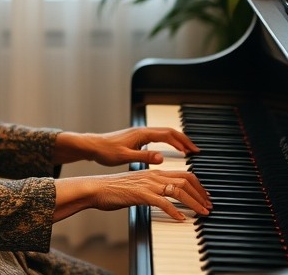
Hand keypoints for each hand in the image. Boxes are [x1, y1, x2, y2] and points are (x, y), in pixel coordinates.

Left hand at [53, 127, 199, 166]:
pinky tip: (169, 150)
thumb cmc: (105, 151)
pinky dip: (168, 142)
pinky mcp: (137, 137)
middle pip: (169, 132)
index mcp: (143, 134)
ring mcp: (140, 133)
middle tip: (195, 150)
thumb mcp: (125, 157)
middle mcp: (143, 131)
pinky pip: (158, 137)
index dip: (182, 142)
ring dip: (177, 140)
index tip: (193, 150)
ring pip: (164, 133)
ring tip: (186, 150)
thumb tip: (162, 158)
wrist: (92, 146)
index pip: (168, 135)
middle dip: (184, 140)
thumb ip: (144, 157)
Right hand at [54, 169, 210, 221]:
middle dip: (201, 194)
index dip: (199, 186)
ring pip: (178, 190)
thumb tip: (165, 195)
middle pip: (186, 180)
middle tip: (209, 206)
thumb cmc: (115, 189)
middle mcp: (155, 175)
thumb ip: (152, 187)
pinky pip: (162, 202)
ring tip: (201, 213)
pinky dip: (174, 211)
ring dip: (193, 203)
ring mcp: (148, 184)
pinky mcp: (141, 194)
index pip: (184, 174)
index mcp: (155, 172)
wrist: (96, 188)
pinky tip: (180, 219)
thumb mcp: (138, 185)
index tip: (206, 196)